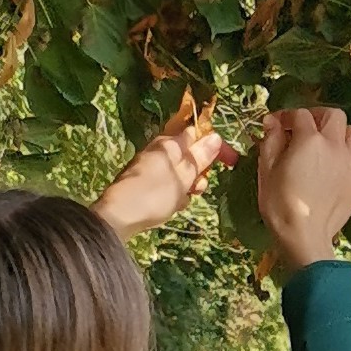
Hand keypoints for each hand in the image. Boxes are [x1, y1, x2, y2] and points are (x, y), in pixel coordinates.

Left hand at [94, 112, 233, 236]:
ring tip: (181, 200)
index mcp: (170, 144)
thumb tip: (215, 136)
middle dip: (200, 172)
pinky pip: (169, 185)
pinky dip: (174, 195)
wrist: (119, 216)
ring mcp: (152, 167)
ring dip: (188, 187)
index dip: (216, 147)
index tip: (230, 162)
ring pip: (181, 174)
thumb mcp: (183, 176)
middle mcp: (160, 151)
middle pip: (190, 156)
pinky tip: (170, 206)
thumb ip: (200, 157)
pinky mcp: (146, 184)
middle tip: (197, 188)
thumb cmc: (154, 194)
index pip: (199, 134)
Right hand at [258, 107, 350, 269]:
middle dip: (319, 116)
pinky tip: (345, 166)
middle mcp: (334, 146)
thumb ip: (271, 141)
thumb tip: (272, 122)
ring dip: (343, 133)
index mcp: (309, 140)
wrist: (304, 236)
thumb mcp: (266, 170)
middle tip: (306, 128)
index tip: (277, 125)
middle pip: (334, 115)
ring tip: (331, 143)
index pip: (300, 114)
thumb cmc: (279, 205)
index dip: (287, 116)